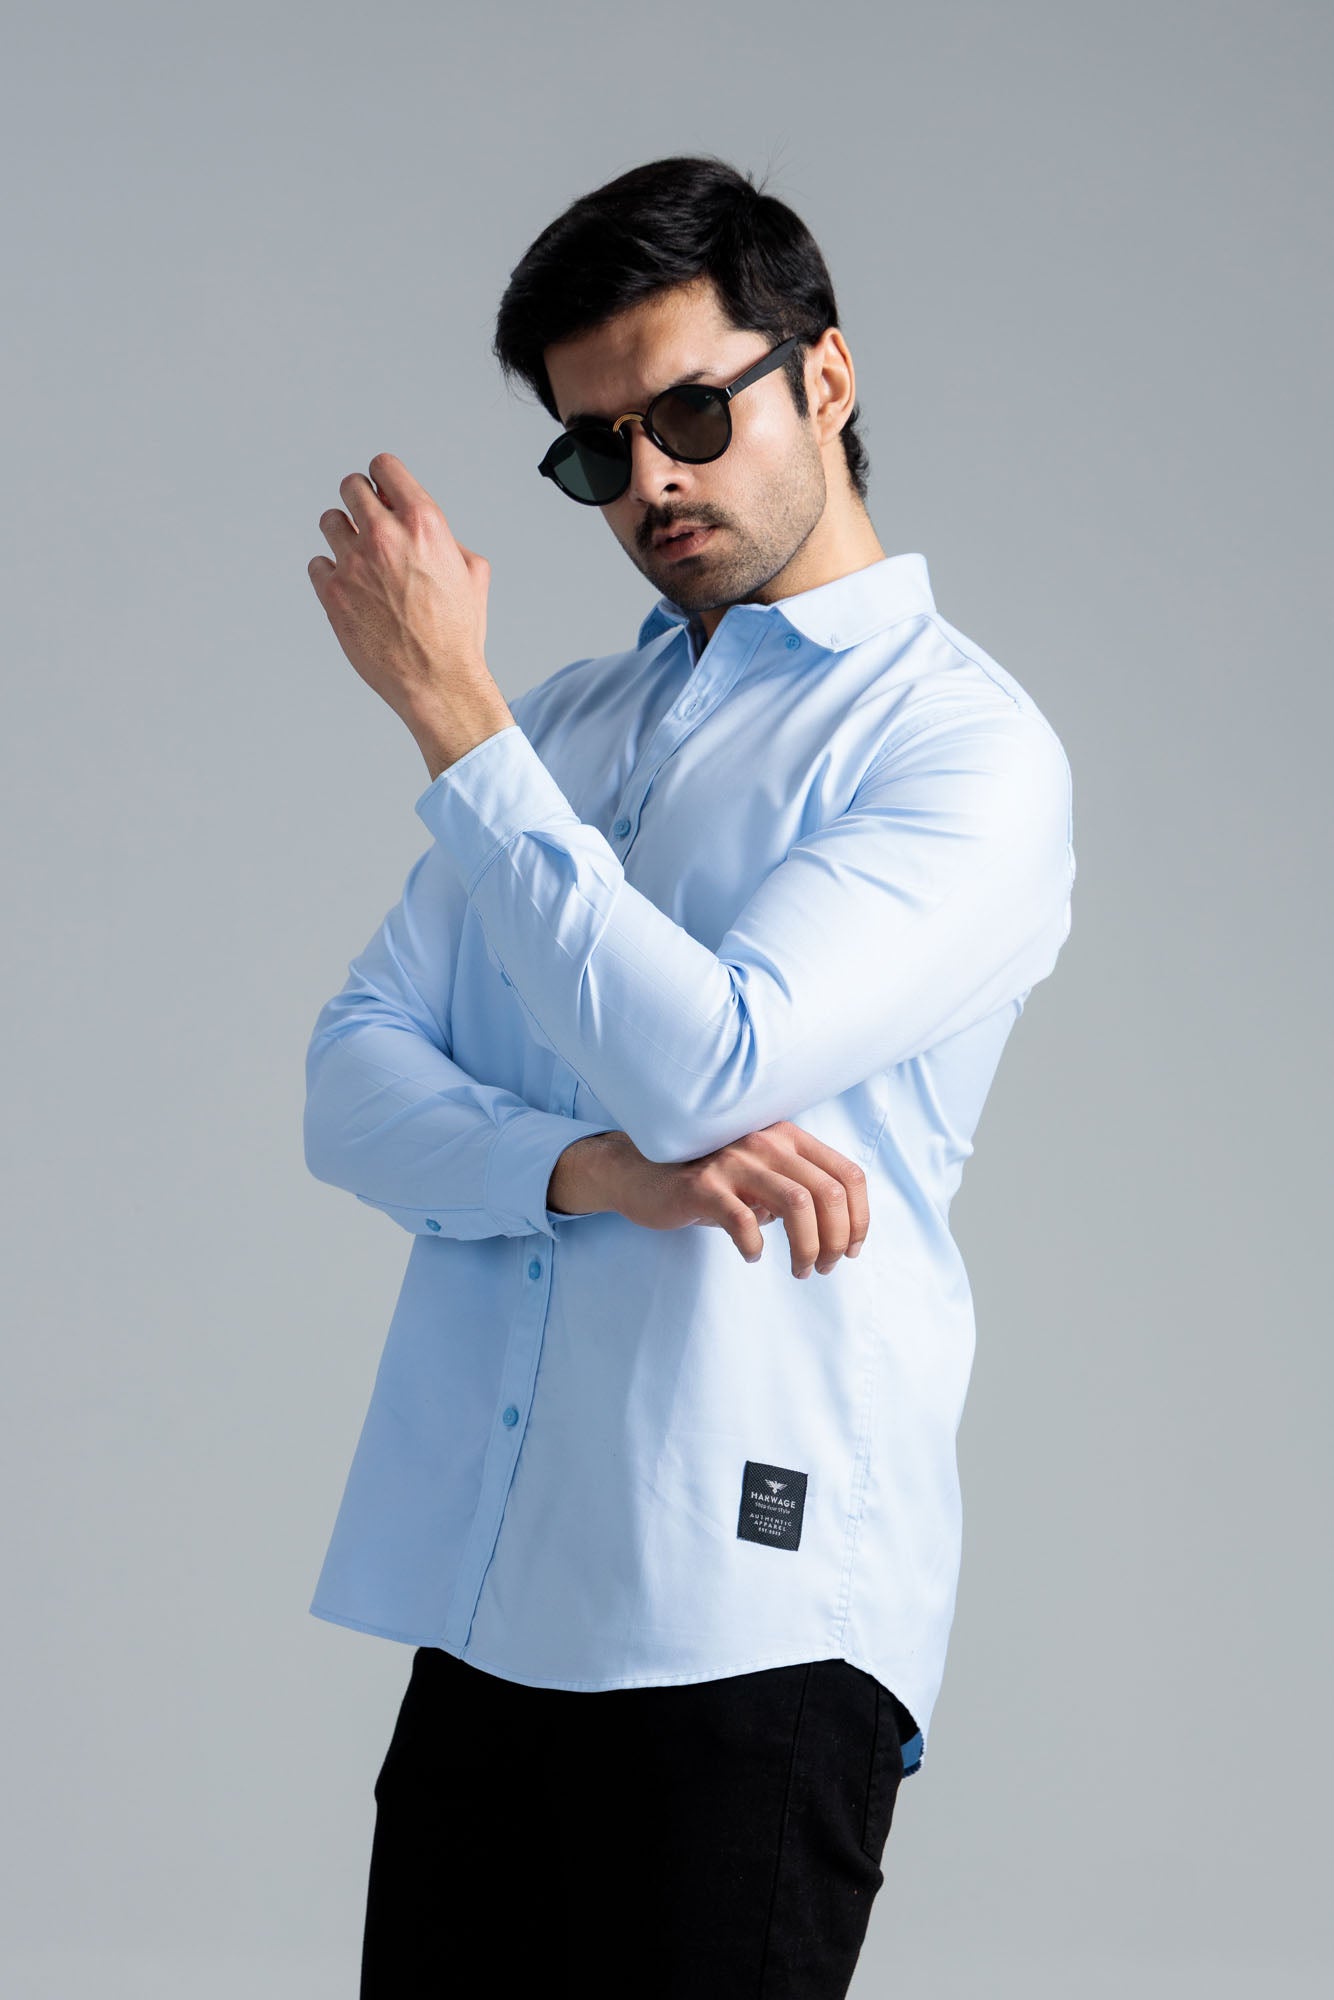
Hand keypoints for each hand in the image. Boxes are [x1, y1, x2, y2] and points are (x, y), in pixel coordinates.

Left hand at [306, 451, 498, 736]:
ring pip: (330, 521)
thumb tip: (419, 524)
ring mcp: (354, 564)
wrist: (438, 680)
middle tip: (368, 521)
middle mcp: (385, 536)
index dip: (383, 476)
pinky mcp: (333, 593)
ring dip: (343, 533)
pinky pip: (317, 563)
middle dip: (360, 500)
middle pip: (350, 487)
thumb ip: (444, 536)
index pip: (384, 466)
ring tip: (360, 558)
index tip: (382, 490)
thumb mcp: (471, 571)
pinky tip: (352, 588)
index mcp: (423, 523)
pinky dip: (331, 572)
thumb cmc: (458, 631)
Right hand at [558, 1123, 868, 1278]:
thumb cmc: (710, 1181)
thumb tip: (838, 1230)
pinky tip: (752, 1254)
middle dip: (837, 1240)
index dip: (860, 1218)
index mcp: (788, 1138)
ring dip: (808, 1247)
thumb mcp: (761, 1175)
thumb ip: (797, 1188)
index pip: (848, 1174)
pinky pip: (743, 1221)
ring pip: (798, 1204)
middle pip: (829, 1193)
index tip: (852, 1249)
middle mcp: (766, 1141)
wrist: (641, 1173)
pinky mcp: (702, 1186)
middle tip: (824, 1267)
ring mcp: (734, 1161)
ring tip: (800, 1270)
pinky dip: (755, 1245)